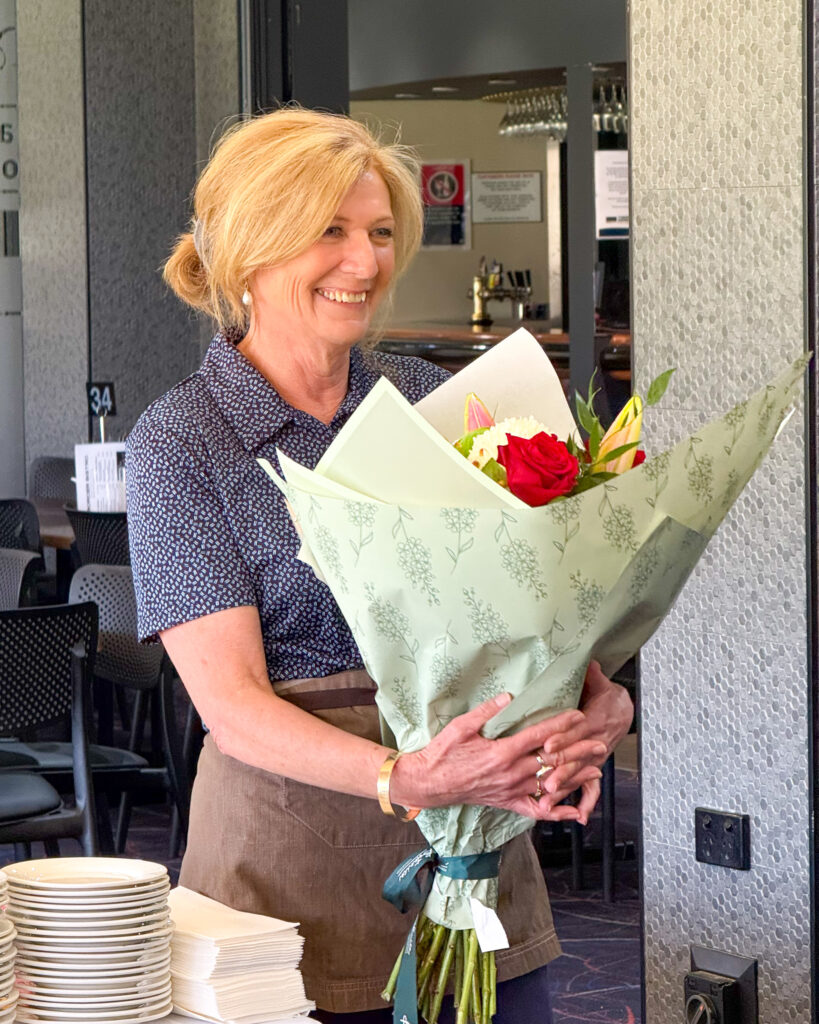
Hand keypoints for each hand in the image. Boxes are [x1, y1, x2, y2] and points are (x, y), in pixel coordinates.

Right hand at [392, 693, 607, 823]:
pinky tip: (574, 812)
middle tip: (600, 743)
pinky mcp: (508, 803)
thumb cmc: (444, 752)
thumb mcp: (461, 726)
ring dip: (575, 778)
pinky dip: (557, 812)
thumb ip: (487, 711)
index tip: (579, 715)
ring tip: (597, 770)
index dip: (561, 725)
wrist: (431, 782)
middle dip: (578, 751)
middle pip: (552, 761)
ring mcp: (511, 790)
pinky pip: (536, 810)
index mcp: (501, 752)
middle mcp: (510, 773)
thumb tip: (508, 696)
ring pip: (550, 785)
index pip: (539, 736)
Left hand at [540, 660, 633, 823]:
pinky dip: (586, 802)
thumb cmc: (608, 697)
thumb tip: (587, 659)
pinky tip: (579, 817)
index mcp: (593, 720)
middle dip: (561, 771)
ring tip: (549, 800)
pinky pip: (590, 787)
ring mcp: (594, 757)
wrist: (626, 711)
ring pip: (579, 775)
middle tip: (546, 783)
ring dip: (566, 788)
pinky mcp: (593, 766)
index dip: (563, 738)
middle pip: (576, 758)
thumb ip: (591, 674)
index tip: (548, 745)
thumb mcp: (600, 682)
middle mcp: (594, 742)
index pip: (576, 730)